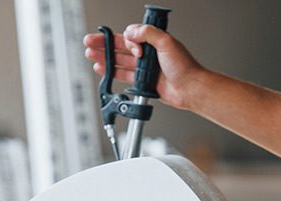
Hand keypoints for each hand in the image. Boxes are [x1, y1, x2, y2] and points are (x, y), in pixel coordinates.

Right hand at [82, 24, 204, 110]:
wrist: (190, 89)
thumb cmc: (185, 67)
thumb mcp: (167, 42)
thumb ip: (149, 33)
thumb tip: (132, 31)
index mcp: (154, 40)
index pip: (131, 35)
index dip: (125, 39)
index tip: (128, 44)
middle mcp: (148, 53)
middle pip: (121, 47)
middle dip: (104, 45)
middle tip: (89, 43)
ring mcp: (145, 68)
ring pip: (120, 61)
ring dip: (105, 58)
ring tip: (91, 56)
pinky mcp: (143, 82)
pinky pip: (124, 75)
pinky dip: (112, 72)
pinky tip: (102, 70)